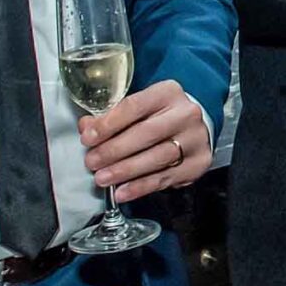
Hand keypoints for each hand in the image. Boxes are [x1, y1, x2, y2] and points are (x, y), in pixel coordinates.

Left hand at [81, 78, 213, 200]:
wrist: (194, 127)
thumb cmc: (160, 116)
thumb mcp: (139, 108)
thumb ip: (112, 117)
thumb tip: (87, 128)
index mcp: (167, 93)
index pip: (134, 106)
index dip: (108, 124)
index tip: (88, 138)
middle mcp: (185, 114)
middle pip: (146, 133)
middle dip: (114, 150)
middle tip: (92, 162)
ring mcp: (195, 139)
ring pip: (157, 157)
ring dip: (125, 171)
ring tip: (103, 178)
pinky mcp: (198, 163)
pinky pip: (165, 177)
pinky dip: (140, 187)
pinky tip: (122, 192)